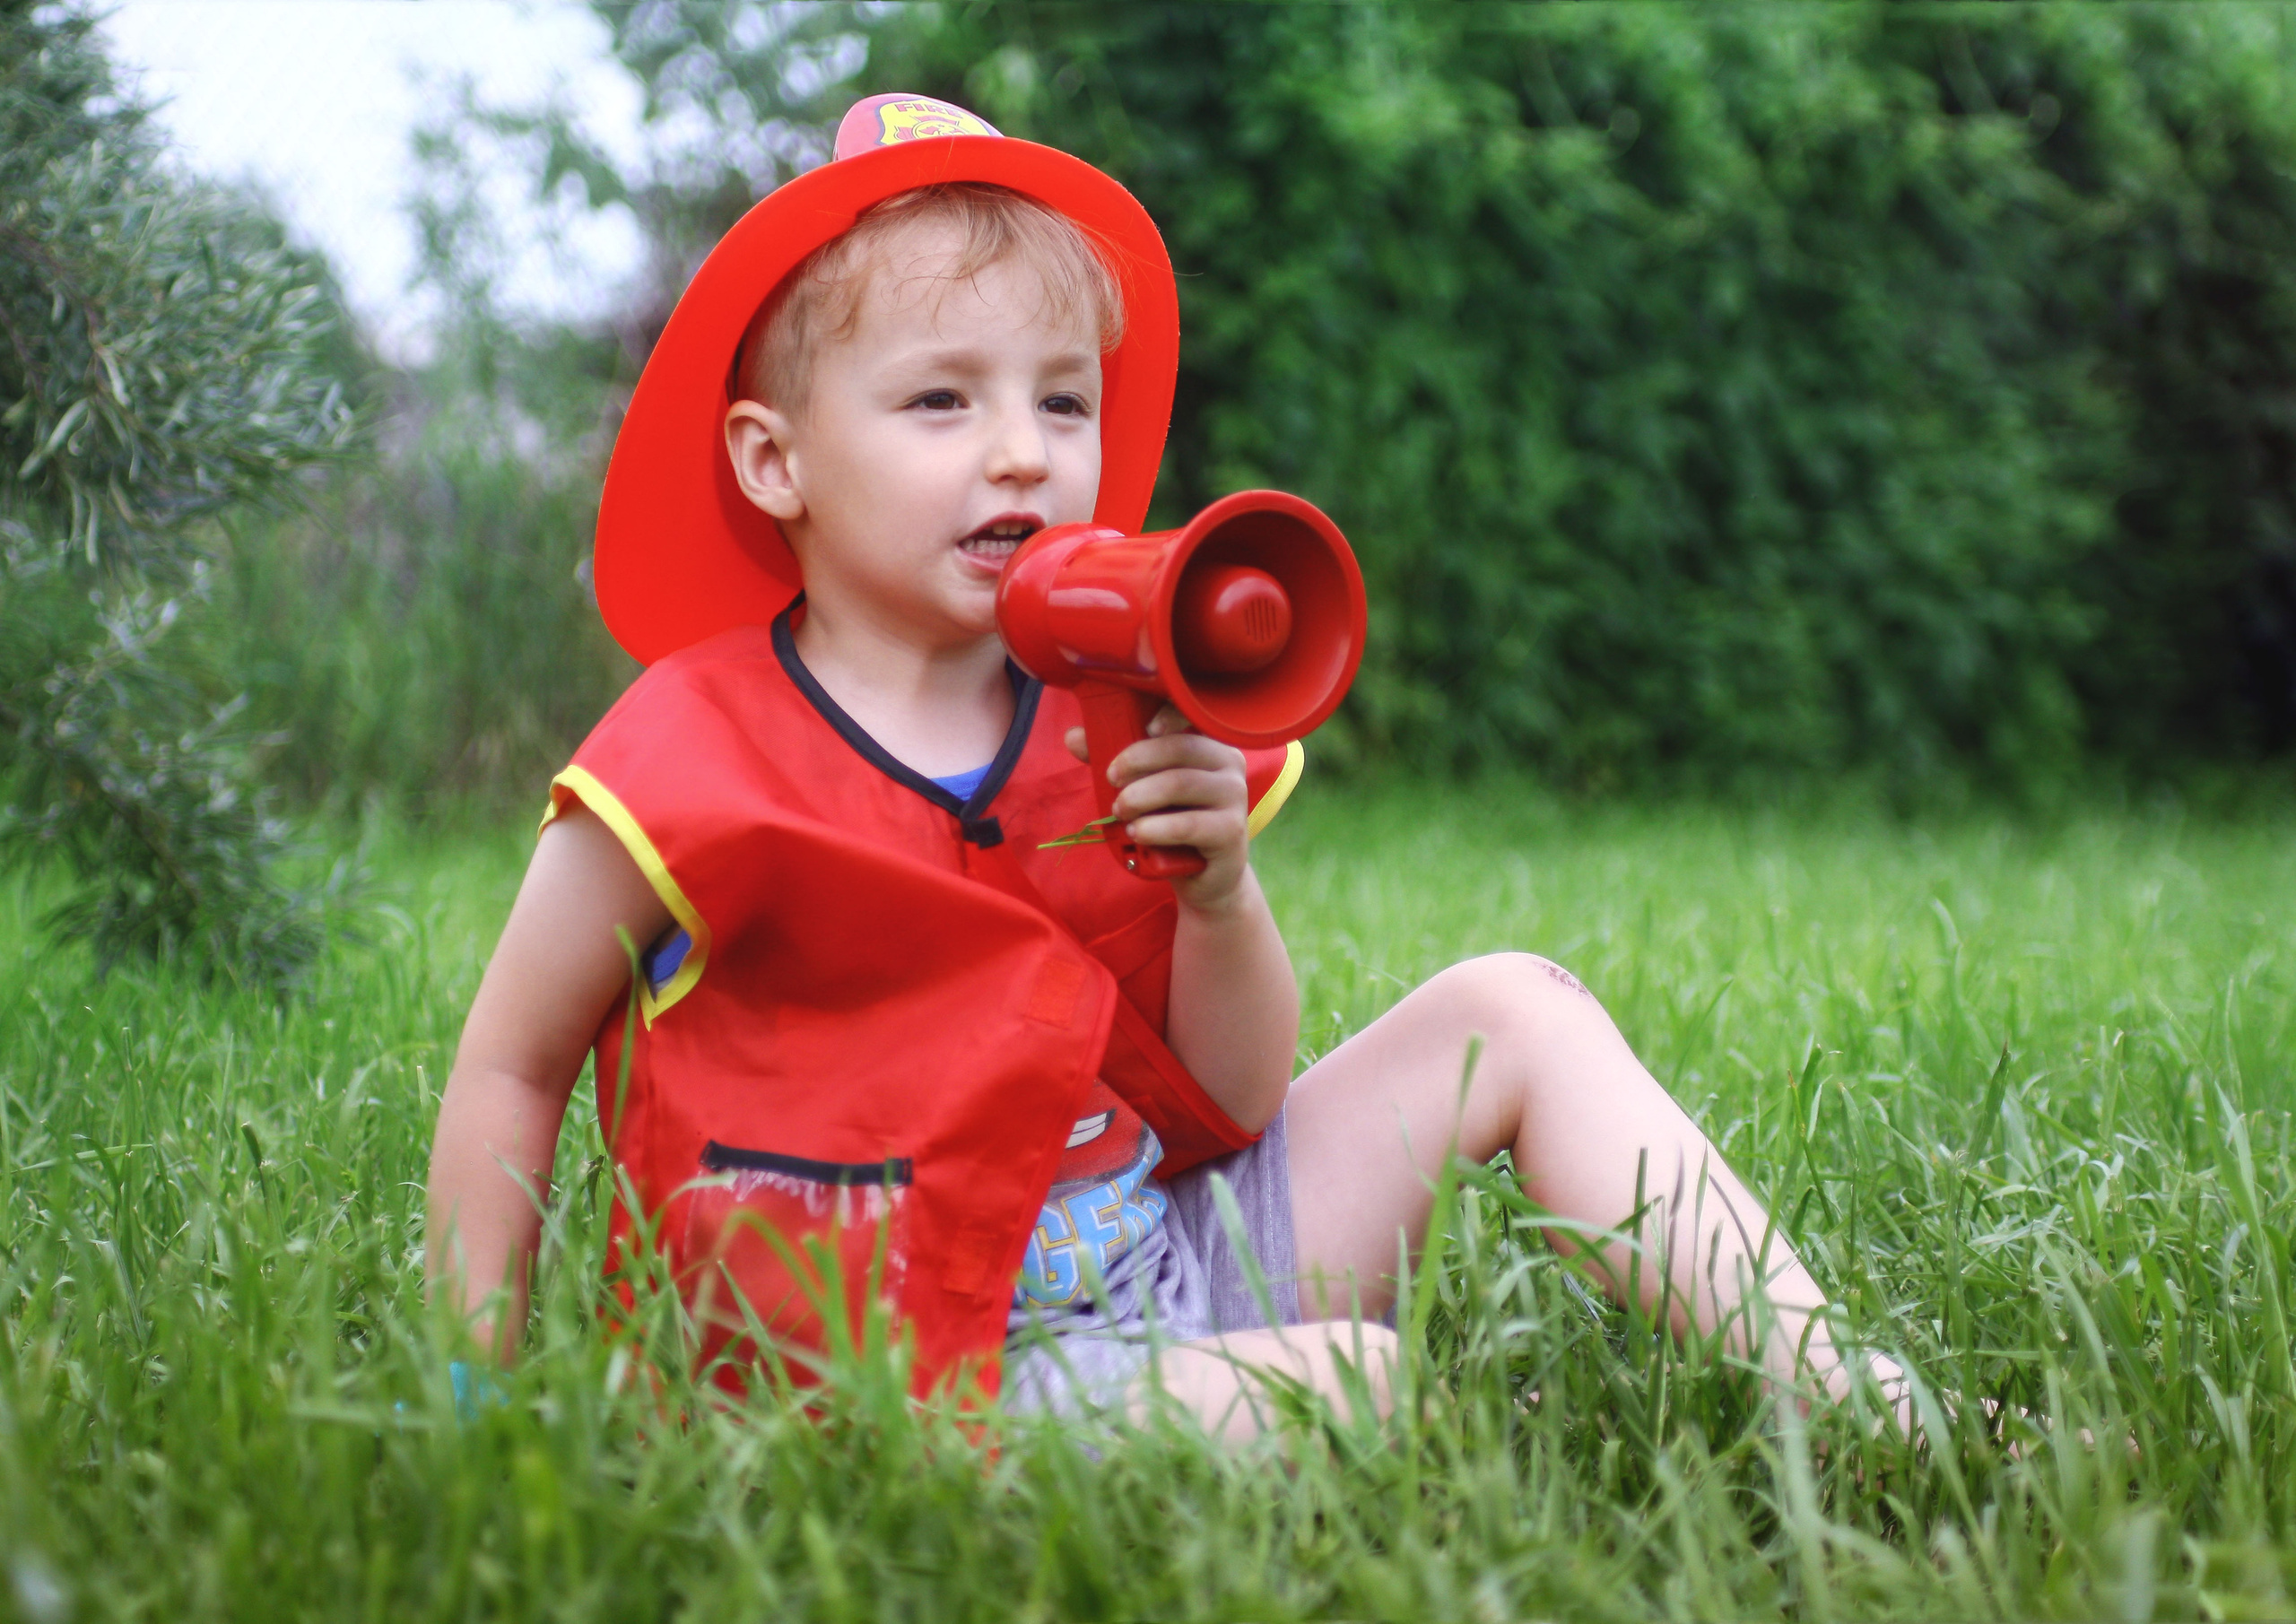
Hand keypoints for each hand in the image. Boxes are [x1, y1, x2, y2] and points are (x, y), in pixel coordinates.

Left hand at [1066, 706, 1252, 910]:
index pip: (1194, 715)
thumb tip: (1073, 736)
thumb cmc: (1174, 821)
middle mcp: (1229, 764)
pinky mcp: (1231, 831)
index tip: (1144, 728)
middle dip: (1136, 760)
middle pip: (1180, 748)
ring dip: (1140, 796)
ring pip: (1181, 784)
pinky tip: (1137, 833)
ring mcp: (1235, 797)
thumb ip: (1115, 760)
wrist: (1204, 876)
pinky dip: (1155, 828)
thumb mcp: (1144, 789)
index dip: (1168, 714)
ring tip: (1120, 811)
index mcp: (1210, 744)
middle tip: (1111, 779)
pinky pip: (1188, 824)